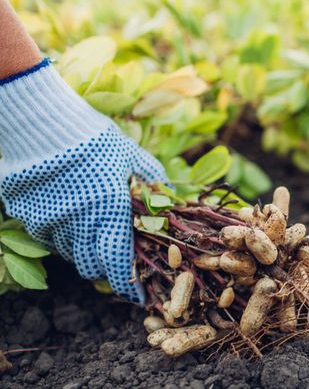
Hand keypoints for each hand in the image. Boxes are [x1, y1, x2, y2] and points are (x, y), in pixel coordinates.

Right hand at [0, 60, 166, 302]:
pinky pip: (47, 237)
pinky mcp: (27, 216)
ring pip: (68, 253)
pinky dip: (61, 233)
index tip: (138, 294)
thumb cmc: (96, 139)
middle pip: (92, 266)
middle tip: (116, 253)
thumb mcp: (133, 158)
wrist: (43, 124)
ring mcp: (47, 222)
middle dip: (106, 264)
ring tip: (93, 225)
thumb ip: (152, 184)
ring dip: (83, 248)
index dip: (128, 284)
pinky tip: (69, 212)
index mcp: (109, 213)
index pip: (118, 264)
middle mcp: (77, 225)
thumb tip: (169, 201)